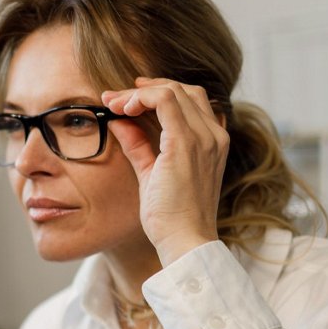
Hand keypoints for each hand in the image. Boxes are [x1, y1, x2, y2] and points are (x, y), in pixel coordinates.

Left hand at [103, 78, 228, 265]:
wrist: (185, 240)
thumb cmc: (171, 217)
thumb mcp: (152, 174)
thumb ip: (139, 146)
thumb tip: (118, 122)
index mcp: (212, 142)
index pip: (190, 101)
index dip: (157, 93)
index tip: (128, 100)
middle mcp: (213, 135)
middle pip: (183, 89)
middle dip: (146, 88)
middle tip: (116, 97)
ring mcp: (203, 137)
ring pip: (172, 90)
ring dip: (138, 93)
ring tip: (114, 103)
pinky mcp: (185, 143)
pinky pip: (163, 101)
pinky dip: (139, 98)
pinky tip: (122, 109)